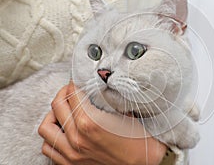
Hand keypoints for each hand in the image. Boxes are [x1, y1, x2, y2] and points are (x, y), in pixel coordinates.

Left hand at [38, 81, 166, 164]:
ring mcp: (72, 153)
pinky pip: (49, 148)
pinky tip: (62, 131)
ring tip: (63, 110)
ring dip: (53, 115)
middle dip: (63, 92)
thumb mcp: (127, 113)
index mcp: (90, 122)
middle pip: (57, 106)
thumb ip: (108, 99)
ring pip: (46, 128)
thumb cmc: (139, 141)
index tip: (77, 80)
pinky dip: (52, 137)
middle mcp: (77, 138)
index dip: (75, 82)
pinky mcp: (72, 164)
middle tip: (71, 90)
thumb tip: (99, 89)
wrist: (143, 164)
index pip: (73, 93)